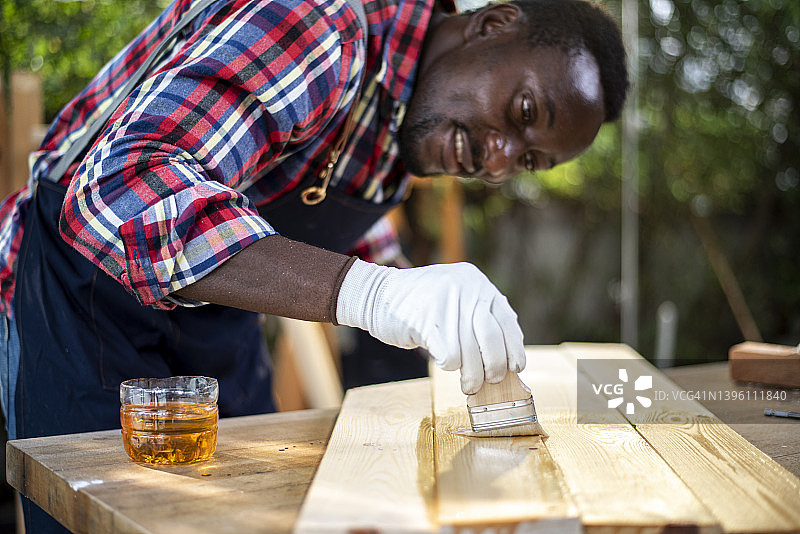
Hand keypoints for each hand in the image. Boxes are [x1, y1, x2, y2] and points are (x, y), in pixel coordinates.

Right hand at [335, 259, 525, 393]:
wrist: (376, 295)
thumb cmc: (418, 304)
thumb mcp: (455, 296)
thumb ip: (476, 316)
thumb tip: (501, 357)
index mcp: (477, 283)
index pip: (507, 321)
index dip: (514, 348)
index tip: (515, 367)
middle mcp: (467, 290)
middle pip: (492, 340)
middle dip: (495, 367)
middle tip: (490, 381)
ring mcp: (448, 304)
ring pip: (472, 353)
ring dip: (472, 375)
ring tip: (468, 384)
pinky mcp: (428, 321)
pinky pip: (451, 357)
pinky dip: (450, 366)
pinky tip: (443, 362)